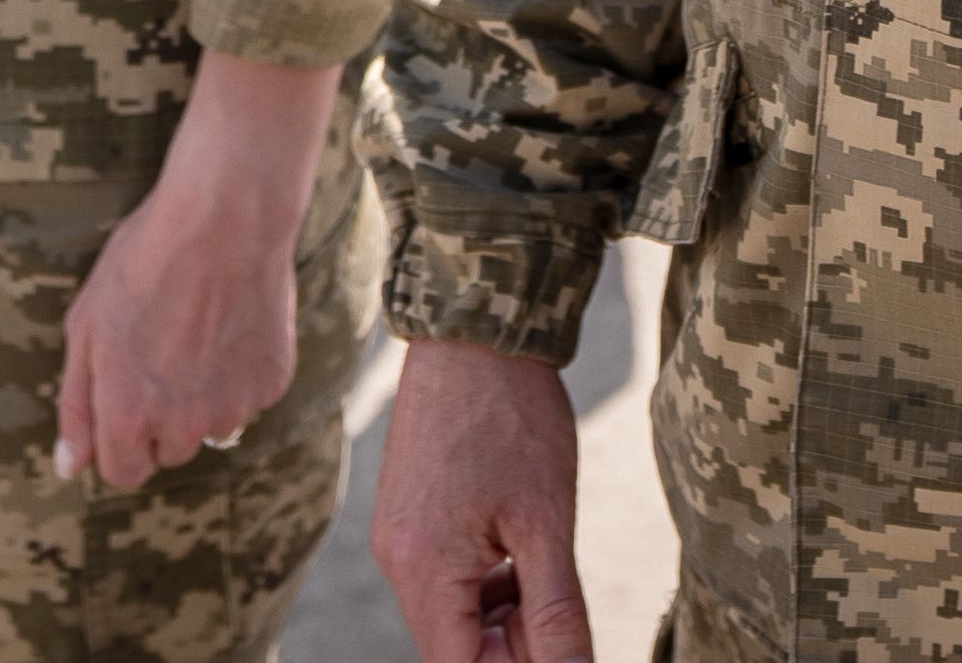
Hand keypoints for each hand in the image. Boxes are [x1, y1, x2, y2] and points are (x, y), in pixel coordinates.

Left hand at [53, 49, 331, 489]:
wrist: (224, 218)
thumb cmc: (144, 264)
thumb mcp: (85, 328)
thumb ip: (76, 406)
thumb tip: (71, 467)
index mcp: (128, 418)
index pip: (122, 473)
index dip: (118, 440)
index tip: (124, 401)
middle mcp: (182, 427)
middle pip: (168, 452)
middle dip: (160, 418)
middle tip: (161, 353)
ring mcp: (232, 408)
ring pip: (210, 426)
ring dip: (201, 397)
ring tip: (197, 332)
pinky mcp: (270, 384)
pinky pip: (249, 396)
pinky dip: (239, 372)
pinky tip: (230, 324)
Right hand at [370, 337, 589, 661]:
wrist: (474, 330)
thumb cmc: (514, 417)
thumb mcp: (548, 522)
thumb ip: (556, 613)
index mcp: (424, 568)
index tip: (561, 647)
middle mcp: (397, 560)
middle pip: (458, 647)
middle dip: (516, 645)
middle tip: (564, 603)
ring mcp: (397, 536)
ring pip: (456, 614)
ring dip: (507, 613)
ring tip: (547, 561)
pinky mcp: (408, 515)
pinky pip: (447, 577)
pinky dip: (489, 581)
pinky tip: (524, 546)